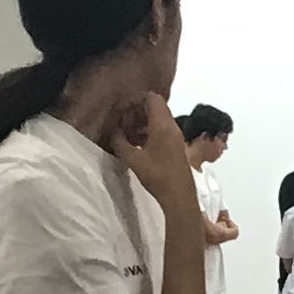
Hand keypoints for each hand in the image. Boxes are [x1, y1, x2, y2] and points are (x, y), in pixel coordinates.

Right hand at [100, 96, 198, 215]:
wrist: (179, 196)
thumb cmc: (157, 176)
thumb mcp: (133, 159)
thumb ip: (120, 142)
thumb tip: (114, 132)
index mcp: (162, 124)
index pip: (151, 98)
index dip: (135, 99)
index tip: (122, 110)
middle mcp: (172, 126)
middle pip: (155, 107)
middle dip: (137, 111)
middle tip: (123, 123)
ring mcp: (176, 136)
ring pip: (158, 119)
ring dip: (142, 123)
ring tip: (127, 134)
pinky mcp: (176, 146)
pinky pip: (161, 130)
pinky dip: (148, 132)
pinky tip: (136, 144)